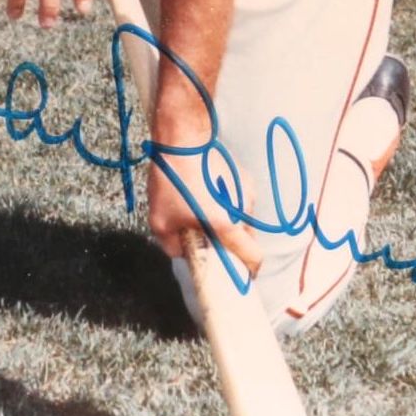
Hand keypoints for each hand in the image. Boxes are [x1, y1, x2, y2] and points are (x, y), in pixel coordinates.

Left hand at [145, 163, 261, 276]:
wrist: (182, 139)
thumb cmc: (171, 181)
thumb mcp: (160, 222)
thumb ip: (173, 247)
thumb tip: (184, 253)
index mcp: (227, 225)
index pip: (254, 257)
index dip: (249, 271)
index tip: (239, 276)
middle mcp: (243, 210)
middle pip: (248, 240)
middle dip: (233, 247)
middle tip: (212, 244)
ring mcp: (247, 192)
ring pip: (243, 220)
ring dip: (229, 224)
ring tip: (204, 213)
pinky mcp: (244, 178)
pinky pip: (240, 202)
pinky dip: (229, 206)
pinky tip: (208, 195)